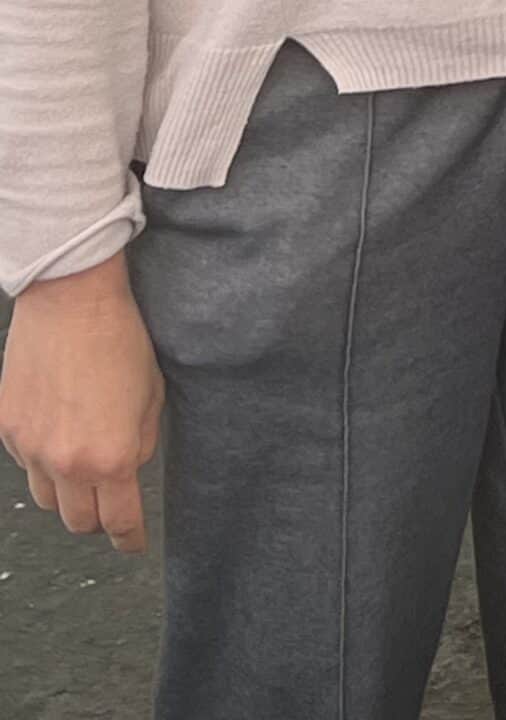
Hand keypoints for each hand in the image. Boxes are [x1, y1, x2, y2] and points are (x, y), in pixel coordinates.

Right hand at [0, 254, 163, 549]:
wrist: (72, 299)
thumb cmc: (120, 338)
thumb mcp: (152, 393)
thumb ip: (140, 442)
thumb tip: (128, 468)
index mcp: (110, 457)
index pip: (118, 520)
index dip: (129, 539)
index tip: (133, 544)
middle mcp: (65, 462)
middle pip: (77, 521)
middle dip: (97, 517)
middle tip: (109, 501)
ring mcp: (30, 447)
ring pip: (46, 497)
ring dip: (66, 490)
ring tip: (82, 460)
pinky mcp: (6, 428)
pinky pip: (25, 461)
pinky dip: (42, 456)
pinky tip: (58, 425)